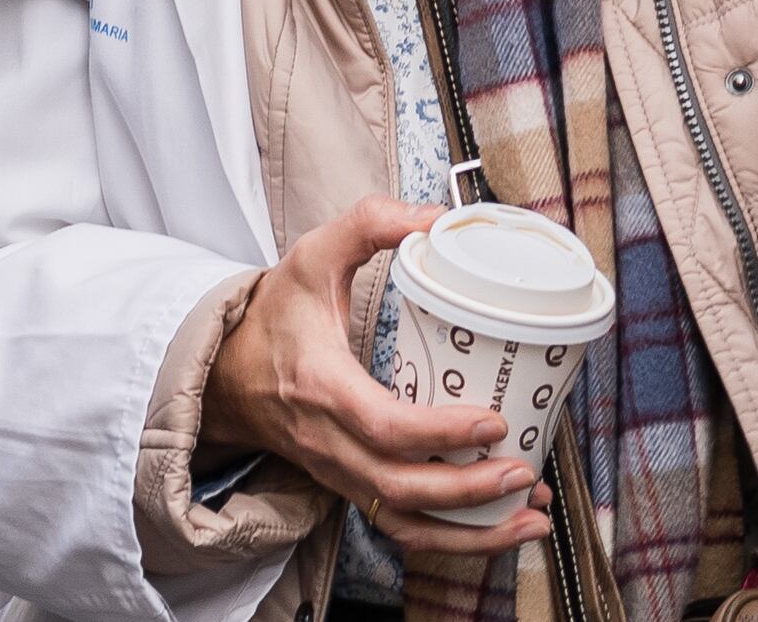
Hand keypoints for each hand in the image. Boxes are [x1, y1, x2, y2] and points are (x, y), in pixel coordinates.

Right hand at [196, 199, 546, 557]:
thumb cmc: (276, 316)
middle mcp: (329, 442)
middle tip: (523, 469)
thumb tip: (436, 218)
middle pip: (399, 487)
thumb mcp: (310, 257)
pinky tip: (502, 526)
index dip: (439, 432)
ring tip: (531, 514)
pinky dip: (456, 539)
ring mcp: (340, 473)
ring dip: (473, 531)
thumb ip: (369, 225)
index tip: (490, 420)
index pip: (381, 425)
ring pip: (405, 521)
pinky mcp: (353, 488)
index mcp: (320, 385)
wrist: (227, 373)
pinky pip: (403, 527)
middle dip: (468, 490)